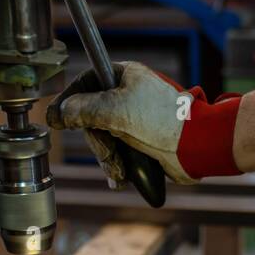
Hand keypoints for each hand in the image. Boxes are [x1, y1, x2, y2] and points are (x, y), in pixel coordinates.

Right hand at [46, 62, 242, 187]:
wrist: (197, 146)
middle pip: (92, 117)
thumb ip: (84, 109)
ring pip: (104, 138)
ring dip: (108, 158)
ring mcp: (134, 119)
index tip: (57, 119)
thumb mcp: (116, 110)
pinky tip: (120, 178)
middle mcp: (128, 95)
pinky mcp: (141, 141)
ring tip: (119, 172)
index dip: (69, 101)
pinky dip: (117, 166)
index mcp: (124, 76)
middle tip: (108, 154)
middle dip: (98, 142)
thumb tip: (59, 113)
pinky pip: (118, 152)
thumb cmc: (163, 121)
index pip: (85, 83)